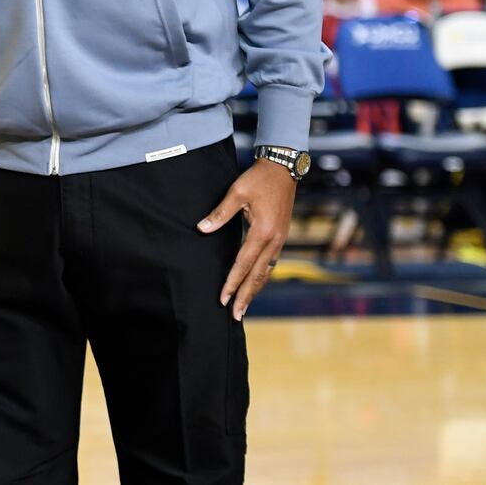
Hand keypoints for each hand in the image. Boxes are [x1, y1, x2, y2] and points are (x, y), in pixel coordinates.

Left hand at [197, 159, 296, 319]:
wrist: (283, 169)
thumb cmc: (258, 179)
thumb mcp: (236, 193)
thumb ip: (220, 213)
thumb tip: (202, 229)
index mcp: (262, 232)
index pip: (243, 264)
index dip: (232, 282)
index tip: (223, 298)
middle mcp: (274, 241)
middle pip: (258, 276)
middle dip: (246, 296)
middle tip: (235, 315)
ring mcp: (280, 240)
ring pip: (266, 272)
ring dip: (255, 290)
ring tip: (244, 306)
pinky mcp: (281, 237)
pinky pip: (270, 264)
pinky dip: (262, 277)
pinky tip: (255, 285)